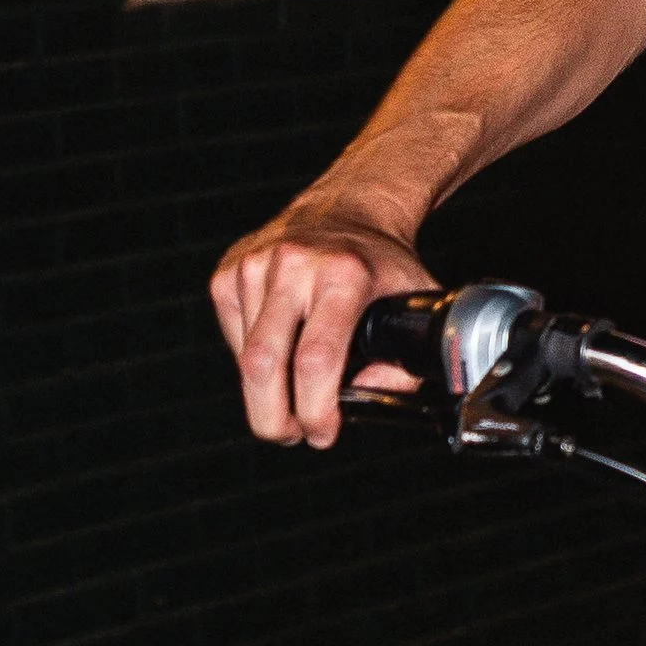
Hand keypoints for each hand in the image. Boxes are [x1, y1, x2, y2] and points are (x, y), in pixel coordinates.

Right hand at [210, 199, 434, 449]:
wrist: (346, 208)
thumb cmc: (381, 263)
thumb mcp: (415, 303)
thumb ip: (405, 360)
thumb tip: (365, 399)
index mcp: (344, 273)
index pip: (316, 358)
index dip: (315, 409)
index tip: (323, 432)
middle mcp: (294, 264)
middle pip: (264, 364)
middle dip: (272, 417)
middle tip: (291, 436)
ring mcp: (255, 264)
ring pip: (246, 358)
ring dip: (265, 393)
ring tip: (291, 399)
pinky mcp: (229, 271)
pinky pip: (234, 339)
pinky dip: (253, 361)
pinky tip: (280, 354)